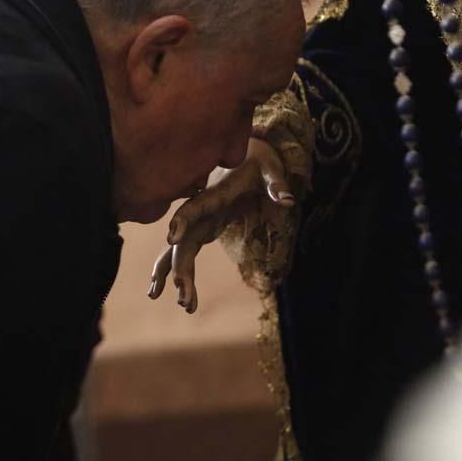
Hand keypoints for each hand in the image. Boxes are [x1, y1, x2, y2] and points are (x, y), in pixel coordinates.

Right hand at [147, 137, 303, 313]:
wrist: (249, 154)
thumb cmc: (260, 160)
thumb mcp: (271, 168)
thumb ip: (277, 184)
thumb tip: (288, 200)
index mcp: (215, 193)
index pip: (194, 207)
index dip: (182, 221)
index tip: (173, 239)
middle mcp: (202, 210)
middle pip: (184, 241)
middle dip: (181, 267)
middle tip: (184, 295)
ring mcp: (201, 221)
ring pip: (181, 251)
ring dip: (178, 276)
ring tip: (186, 306)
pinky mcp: (204, 229)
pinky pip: (188, 253)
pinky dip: (181, 272)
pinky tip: (183, 296)